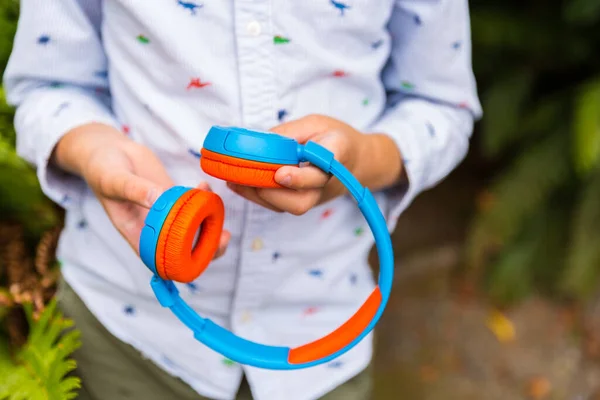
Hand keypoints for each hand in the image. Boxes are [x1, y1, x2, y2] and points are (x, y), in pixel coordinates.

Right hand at [53, 123, 229, 256]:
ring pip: (193, 228)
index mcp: (137, 235)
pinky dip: (204, 198)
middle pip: (185, 249)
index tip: (203, 257)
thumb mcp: (114, 179)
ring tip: (218, 208)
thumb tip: (159, 199)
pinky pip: (193, 205)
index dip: (184, 266)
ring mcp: (166, 214)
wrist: (107, 151)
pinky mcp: (173, 197)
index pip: (162, 261)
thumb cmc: (102, 170)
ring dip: (212, 223)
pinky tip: (204, 185)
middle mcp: (154, 228)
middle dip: (209, 247)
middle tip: (224, 236)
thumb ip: (135, 190)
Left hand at [227, 115, 403, 214]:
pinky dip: (259, 197)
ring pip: (288, 207)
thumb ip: (290, 133)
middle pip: (300, 201)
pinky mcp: (305, 202)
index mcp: (337, 156)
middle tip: (243, 178)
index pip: (320, 172)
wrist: (358, 161)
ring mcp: (316, 198)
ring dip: (258, 196)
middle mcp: (327, 184)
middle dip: (270, 193)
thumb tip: (258, 141)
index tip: (280, 174)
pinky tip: (239, 184)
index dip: (300, 177)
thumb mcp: (316, 123)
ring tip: (233, 180)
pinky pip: (282, 206)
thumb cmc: (335, 137)